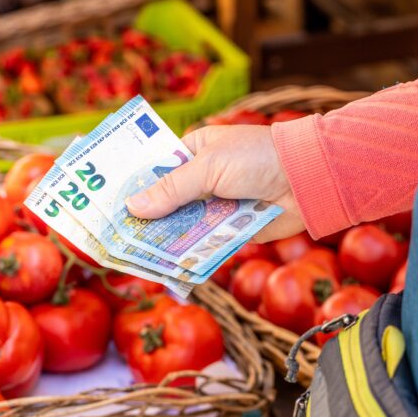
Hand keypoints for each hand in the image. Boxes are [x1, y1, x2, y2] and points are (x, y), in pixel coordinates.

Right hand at [125, 125, 304, 242]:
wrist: (309, 180)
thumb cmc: (258, 158)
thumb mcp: (208, 168)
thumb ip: (171, 190)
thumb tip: (133, 207)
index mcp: (193, 151)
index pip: (155, 169)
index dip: (133, 186)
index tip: (108, 203)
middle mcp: (201, 179)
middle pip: (165, 201)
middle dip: (145, 218)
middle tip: (116, 235)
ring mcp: (215, 205)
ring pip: (182, 224)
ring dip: (165, 238)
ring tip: (135, 254)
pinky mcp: (230, 229)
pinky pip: (204, 242)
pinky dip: (189, 252)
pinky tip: (167, 265)